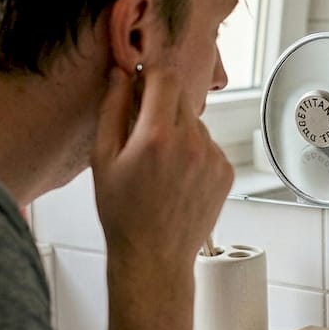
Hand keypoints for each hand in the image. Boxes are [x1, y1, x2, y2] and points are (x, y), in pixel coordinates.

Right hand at [90, 66, 233, 273]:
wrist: (154, 256)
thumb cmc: (122, 212)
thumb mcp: (103, 158)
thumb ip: (112, 108)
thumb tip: (120, 73)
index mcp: (157, 136)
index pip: (164, 76)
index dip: (150, 75)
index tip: (140, 84)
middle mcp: (191, 142)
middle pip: (180, 97)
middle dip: (161, 104)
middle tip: (142, 131)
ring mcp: (213, 157)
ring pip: (195, 123)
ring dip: (178, 130)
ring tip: (159, 165)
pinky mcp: (225, 171)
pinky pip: (208, 146)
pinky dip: (193, 152)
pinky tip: (176, 177)